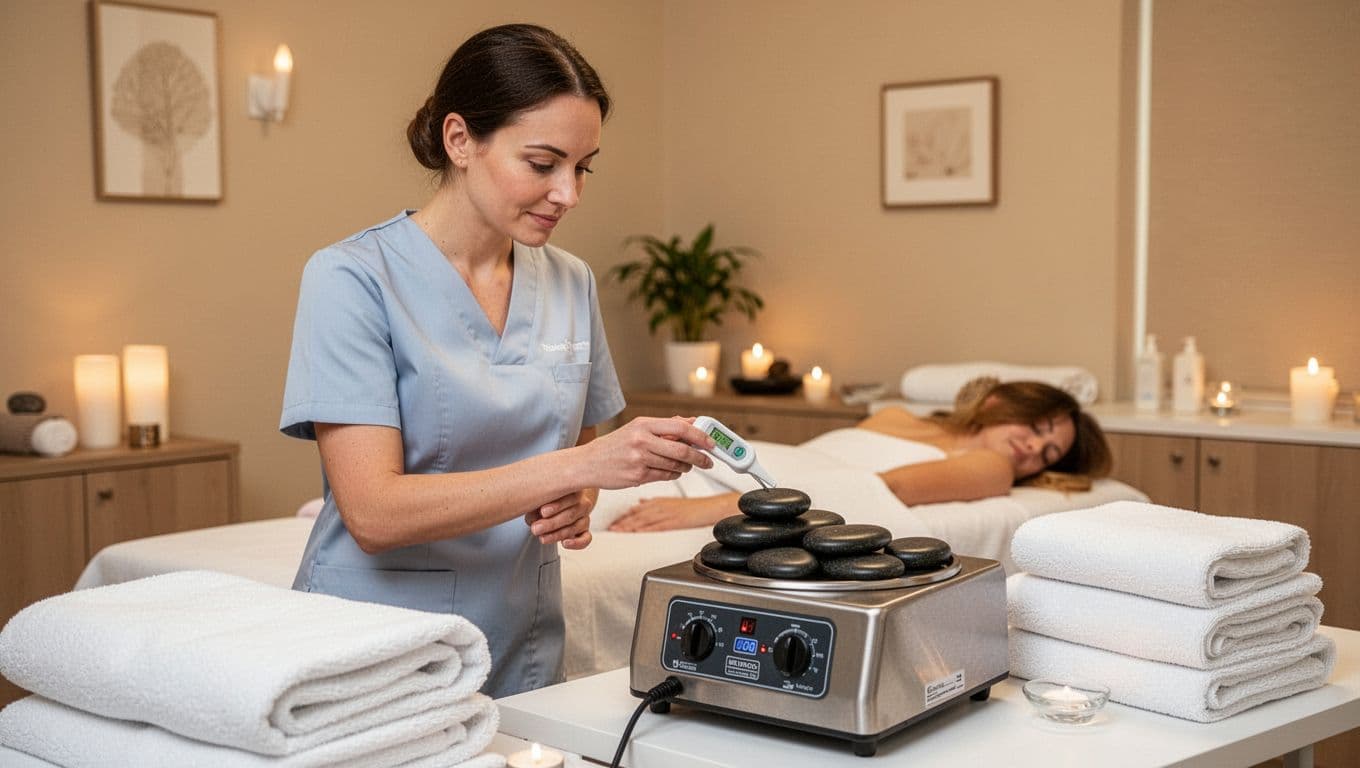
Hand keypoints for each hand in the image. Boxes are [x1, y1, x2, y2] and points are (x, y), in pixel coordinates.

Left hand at [525, 488, 596, 549]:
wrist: (555, 507)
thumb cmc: (545, 501)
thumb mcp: (540, 500)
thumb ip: (537, 506)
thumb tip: (534, 518)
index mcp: (574, 490)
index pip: (570, 496)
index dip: (557, 505)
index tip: (542, 512)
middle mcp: (582, 503)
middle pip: (571, 514)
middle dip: (552, 523)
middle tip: (536, 528)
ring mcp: (585, 518)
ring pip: (575, 527)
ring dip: (557, 534)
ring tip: (542, 538)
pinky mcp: (584, 532)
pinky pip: (586, 539)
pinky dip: (577, 543)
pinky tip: (564, 543)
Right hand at [576, 416, 714, 489]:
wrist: (588, 463)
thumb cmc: (614, 445)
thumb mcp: (637, 429)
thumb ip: (665, 426)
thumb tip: (692, 423)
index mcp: (643, 424)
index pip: (680, 428)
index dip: (700, 436)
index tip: (711, 442)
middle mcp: (642, 440)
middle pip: (682, 450)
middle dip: (700, 457)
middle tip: (708, 460)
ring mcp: (639, 460)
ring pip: (676, 466)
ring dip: (686, 467)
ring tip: (685, 465)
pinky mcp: (638, 476)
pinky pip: (665, 477)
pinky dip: (673, 475)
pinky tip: (671, 471)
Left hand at [608, 493, 737, 531]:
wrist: (712, 507)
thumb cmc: (694, 506)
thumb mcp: (671, 501)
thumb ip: (654, 502)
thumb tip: (639, 503)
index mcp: (659, 502)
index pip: (636, 509)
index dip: (623, 516)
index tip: (611, 522)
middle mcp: (661, 507)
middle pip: (637, 515)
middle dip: (622, 522)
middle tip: (609, 528)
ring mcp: (667, 514)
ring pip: (644, 520)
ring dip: (629, 526)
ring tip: (617, 532)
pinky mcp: (675, 521)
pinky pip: (657, 526)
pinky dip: (645, 530)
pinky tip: (636, 533)